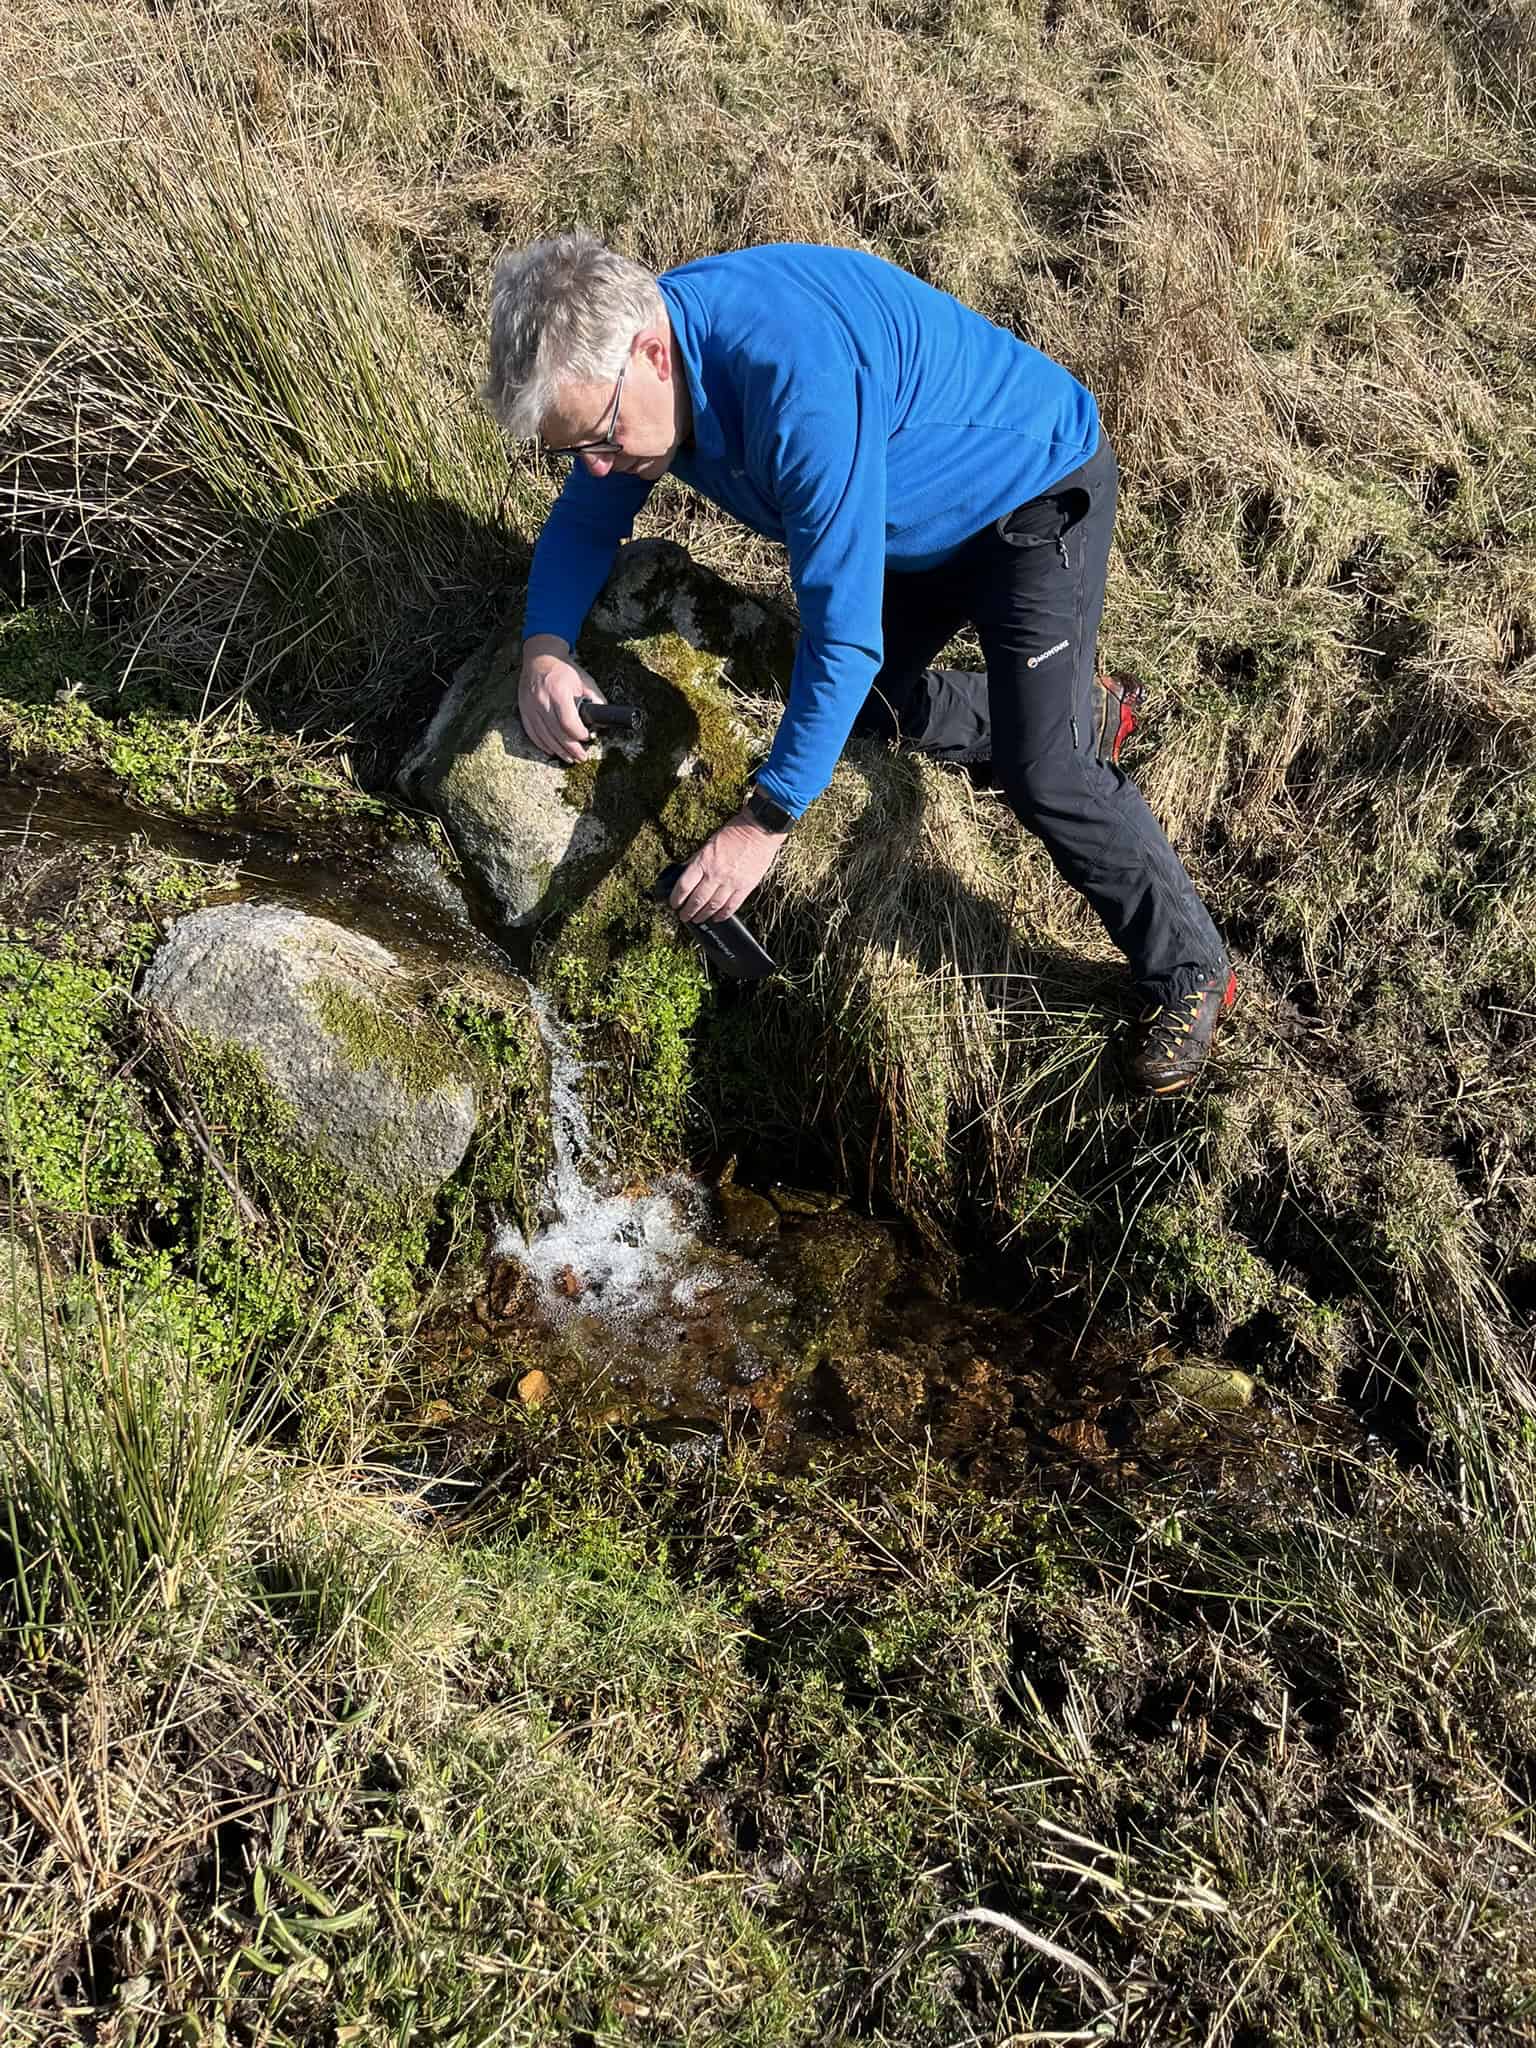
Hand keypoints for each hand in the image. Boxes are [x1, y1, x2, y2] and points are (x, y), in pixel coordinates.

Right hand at [519, 638, 603, 761]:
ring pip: (544, 736)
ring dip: (559, 751)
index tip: (587, 737)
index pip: (568, 722)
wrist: (539, 658)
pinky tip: (553, 750)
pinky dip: (543, 744)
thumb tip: (603, 717)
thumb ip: (595, 698)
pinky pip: (532, 733)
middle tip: (582, 757)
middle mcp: (542, 700)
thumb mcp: (584, 680)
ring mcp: (530, 707)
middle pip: (557, 733)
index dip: (579, 734)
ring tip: (570, 758)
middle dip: (572, 749)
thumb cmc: (564, 669)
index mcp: (558, 691)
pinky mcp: (524, 711)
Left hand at [671, 811, 785, 922]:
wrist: (759, 830)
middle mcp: (715, 874)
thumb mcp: (708, 844)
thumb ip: (697, 860)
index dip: (676, 898)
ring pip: (713, 906)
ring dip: (703, 915)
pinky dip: (723, 915)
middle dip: (688, 911)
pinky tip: (716, 918)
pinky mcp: (745, 887)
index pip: (684, 886)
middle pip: (697, 900)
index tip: (674, 903)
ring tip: (698, 919)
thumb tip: (685, 873)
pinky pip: (732, 906)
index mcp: (703, 861)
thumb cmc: (733, 833)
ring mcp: (731, 882)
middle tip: (684, 916)